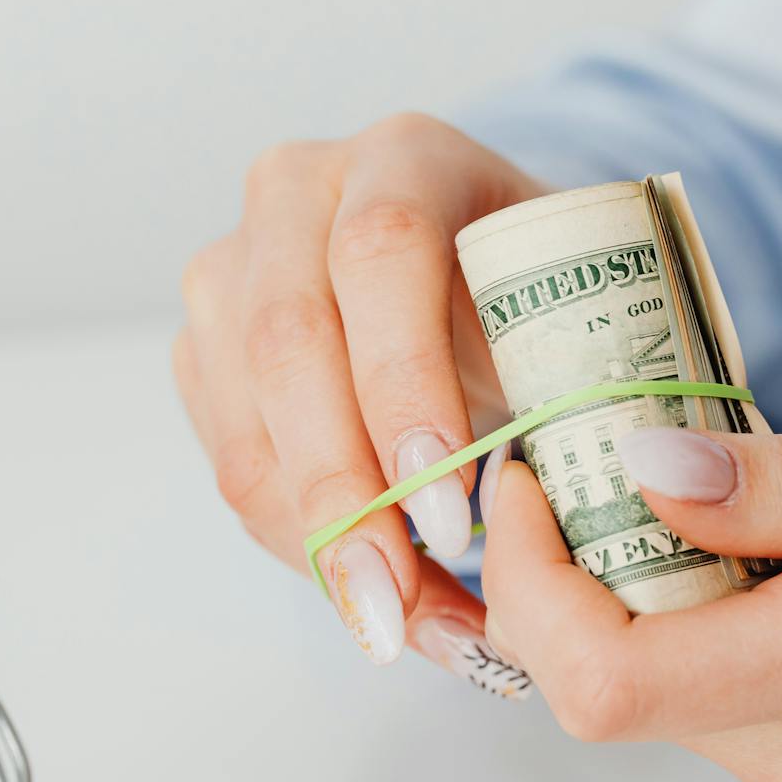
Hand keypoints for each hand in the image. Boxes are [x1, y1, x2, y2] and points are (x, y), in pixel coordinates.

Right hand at [174, 114, 547, 676]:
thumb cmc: (542, 293)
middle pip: (291, 343)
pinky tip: (368, 594)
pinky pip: (233, 460)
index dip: (404, 382)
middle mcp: (299, 192)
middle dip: (347, 492)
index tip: (448, 507)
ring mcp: (235, 265)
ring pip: (246, 418)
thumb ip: (577, 381)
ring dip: (319, 540)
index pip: (383, 252)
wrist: (477, 265)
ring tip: (398, 626)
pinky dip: (298, 543)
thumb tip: (561, 537)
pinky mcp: (204, 343)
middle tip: (401, 601)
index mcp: (408, 155)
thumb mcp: (577, 305)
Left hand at [482, 412, 781, 781]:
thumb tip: (636, 467)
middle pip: (590, 679)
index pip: (601, 679)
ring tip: (658, 458)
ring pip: (630, 678)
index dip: (527, 574)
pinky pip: (689, 678)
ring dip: (606, 572)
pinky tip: (719, 517)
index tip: (533, 462)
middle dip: (552, 556)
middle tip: (582, 429)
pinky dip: (665, 597)